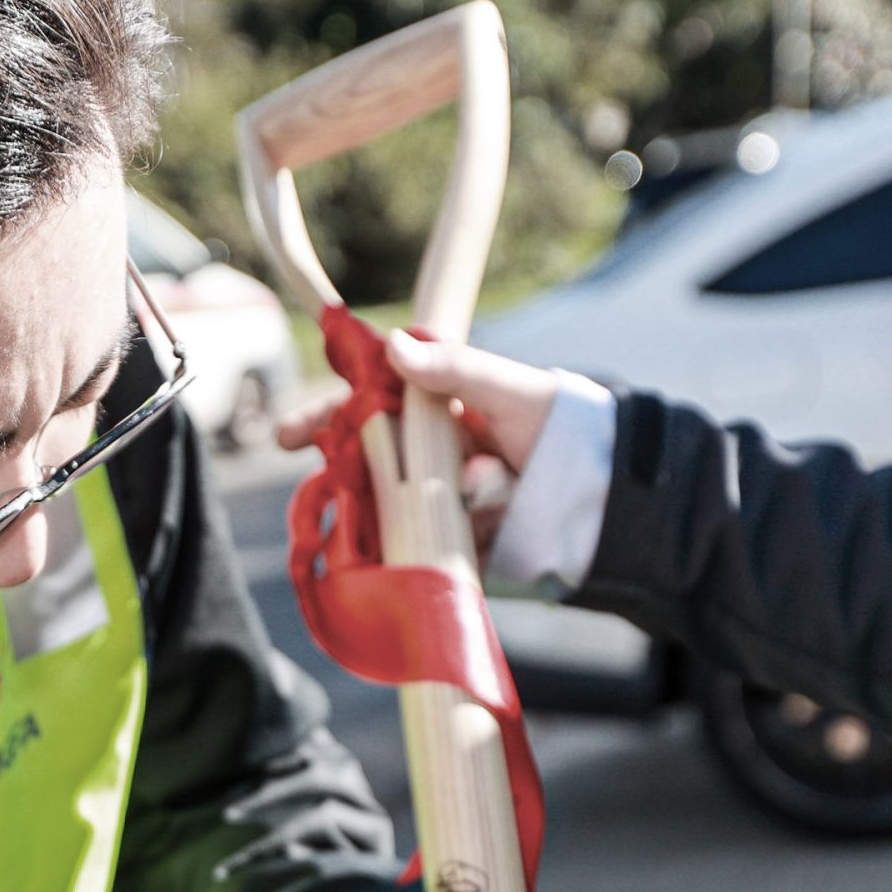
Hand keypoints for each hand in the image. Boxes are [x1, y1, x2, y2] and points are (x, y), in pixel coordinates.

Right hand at [276, 332, 565, 564]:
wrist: (602, 492)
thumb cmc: (555, 425)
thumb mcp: (508, 388)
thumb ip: (455, 369)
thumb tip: (394, 347)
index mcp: (431, 411)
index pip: (364, 410)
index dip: (324, 420)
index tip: (290, 436)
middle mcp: (426, 455)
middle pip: (371, 466)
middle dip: (365, 477)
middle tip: (364, 485)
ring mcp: (436, 501)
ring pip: (410, 507)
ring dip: (458, 497)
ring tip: (499, 486)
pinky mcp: (451, 542)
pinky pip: (434, 545)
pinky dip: (462, 535)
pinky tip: (497, 522)